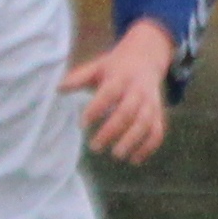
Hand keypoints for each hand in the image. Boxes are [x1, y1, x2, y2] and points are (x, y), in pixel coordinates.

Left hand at [62, 21, 176, 162]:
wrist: (147, 58)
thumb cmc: (115, 67)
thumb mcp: (97, 67)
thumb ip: (79, 78)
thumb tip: (59, 89)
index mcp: (121, 78)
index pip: (109, 93)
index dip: (96, 109)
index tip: (82, 124)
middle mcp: (138, 91)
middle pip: (128, 111)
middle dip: (112, 130)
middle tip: (95, 147)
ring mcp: (151, 103)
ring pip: (145, 123)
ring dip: (132, 141)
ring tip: (116, 155)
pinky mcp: (158, 113)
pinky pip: (157, 131)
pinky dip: (149, 147)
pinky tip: (135, 160)